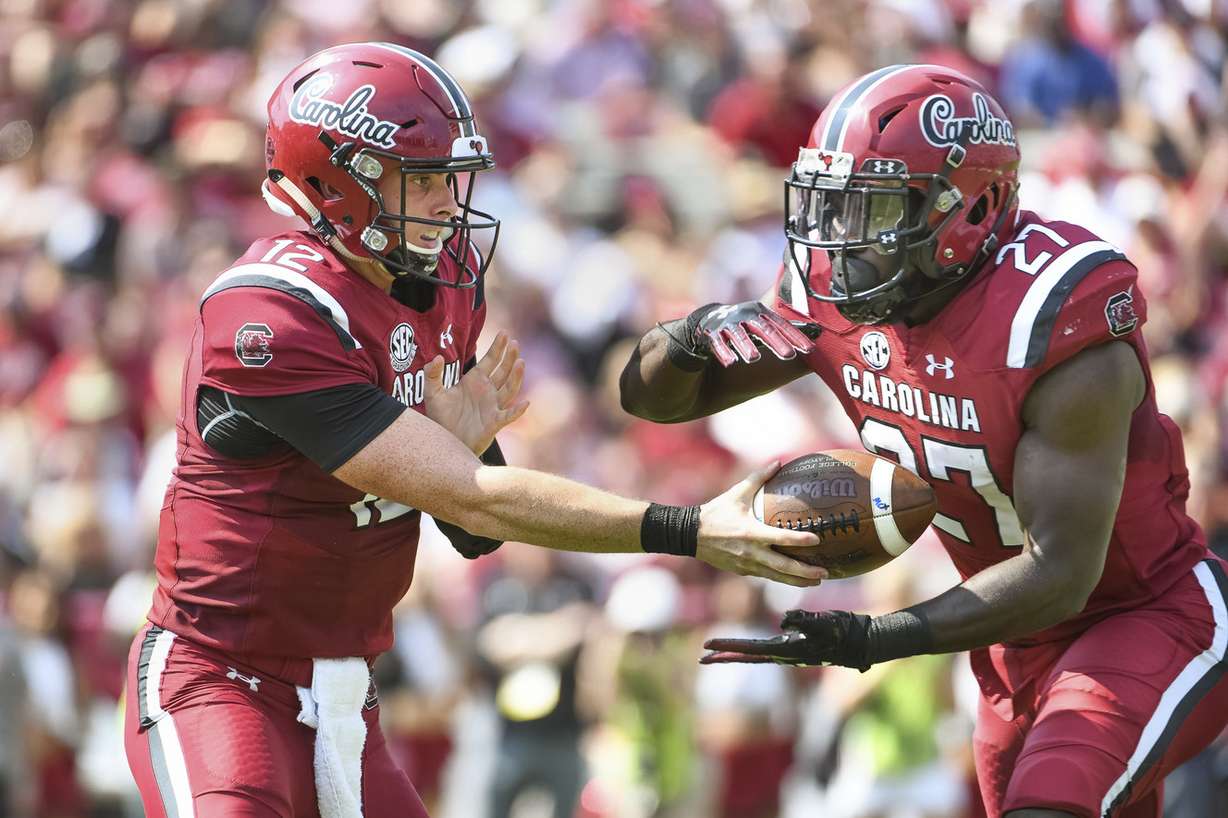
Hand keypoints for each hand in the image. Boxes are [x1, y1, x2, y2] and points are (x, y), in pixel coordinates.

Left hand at [424, 331, 528, 454]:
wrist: (444, 441)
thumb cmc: (441, 418)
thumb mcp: (432, 393)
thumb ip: (432, 374)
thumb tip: (438, 358)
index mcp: (475, 380)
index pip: (490, 360)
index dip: (498, 347)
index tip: (505, 333)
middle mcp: (487, 391)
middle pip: (503, 371)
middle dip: (509, 357)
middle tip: (515, 344)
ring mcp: (492, 406)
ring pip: (509, 389)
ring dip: (516, 377)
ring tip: (520, 363)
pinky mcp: (494, 422)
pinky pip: (508, 415)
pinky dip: (517, 410)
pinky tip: (525, 403)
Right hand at [691, 302, 817, 366]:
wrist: (710, 318)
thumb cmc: (745, 323)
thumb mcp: (765, 321)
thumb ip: (786, 328)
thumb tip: (817, 331)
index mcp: (760, 311)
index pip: (781, 324)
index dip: (795, 336)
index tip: (809, 350)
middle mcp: (745, 314)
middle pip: (762, 328)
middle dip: (775, 342)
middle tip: (789, 355)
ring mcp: (728, 323)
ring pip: (738, 335)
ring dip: (746, 346)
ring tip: (754, 359)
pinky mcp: (712, 332)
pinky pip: (718, 343)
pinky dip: (724, 352)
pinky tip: (730, 362)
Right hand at [695, 461, 827, 587]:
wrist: (691, 534)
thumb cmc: (716, 512)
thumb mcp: (736, 493)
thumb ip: (759, 478)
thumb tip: (778, 462)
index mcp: (751, 532)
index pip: (780, 538)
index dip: (800, 540)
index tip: (817, 539)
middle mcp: (750, 552)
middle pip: (782, 567)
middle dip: (805, 572)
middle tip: (824, 572)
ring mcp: (746, 564)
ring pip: (776, 576)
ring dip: (798, 580)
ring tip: (817, 581)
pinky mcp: (742, 571)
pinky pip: (766, 575)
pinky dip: (782, 578)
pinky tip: (795, 578)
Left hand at [700, 609, 872, 669]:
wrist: (863, 643)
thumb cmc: (844, 632)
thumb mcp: (824, 623)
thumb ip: (804, 621)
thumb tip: (784, 621)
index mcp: (787, 649)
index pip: (750, 649)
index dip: (727, 646)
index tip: (705, 646)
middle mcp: (785, 654)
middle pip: (747, 656)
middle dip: (723, 656)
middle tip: (700, 656)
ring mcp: (790, 652)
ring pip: (755, 654)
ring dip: (734, 653)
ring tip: (716, 653)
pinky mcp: (796, 648)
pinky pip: (767, 649)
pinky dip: (752, 649)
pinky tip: (746, 648)